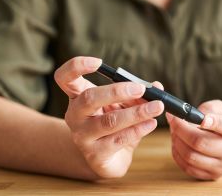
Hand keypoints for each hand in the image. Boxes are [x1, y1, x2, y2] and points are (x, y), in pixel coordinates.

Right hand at [54, 56, 164, 177]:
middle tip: (141, 89)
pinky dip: (138, 129)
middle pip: (89, 98)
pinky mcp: (95, 155)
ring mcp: (82, 136)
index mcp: (77, 97)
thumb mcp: (123, 105)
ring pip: (109, 121)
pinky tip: (151, 123)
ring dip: (136, 113)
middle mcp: (75, 116)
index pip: (64, 77)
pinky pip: (119, 139)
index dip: (77, 66)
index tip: (99, 62)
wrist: (107, 158)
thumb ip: (136, 94)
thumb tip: (156, 87)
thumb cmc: (114, 125)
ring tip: (156, 107)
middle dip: (117, 91)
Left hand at [167, 100, 221, 179]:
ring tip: (174, 132)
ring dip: (177, 142)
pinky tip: (177, 144)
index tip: (201, 118)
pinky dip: (178, 154)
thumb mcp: (221, 108)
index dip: (213, 122)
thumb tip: (188, 115)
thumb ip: (208, 108)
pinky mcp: (213, 175)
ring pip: (191, 156)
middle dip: (181, 130)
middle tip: (173, 120)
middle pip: (201, 142)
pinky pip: (188, 167)